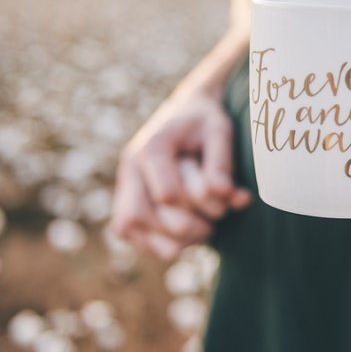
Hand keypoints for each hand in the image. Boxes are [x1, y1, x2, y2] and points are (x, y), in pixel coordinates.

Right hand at [110, 90, 251, 258]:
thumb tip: (224, 193)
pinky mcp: (125, 196)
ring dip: (167, 239)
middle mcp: (131, 163)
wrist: (187, 110)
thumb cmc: (206, 123)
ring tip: (200, 232)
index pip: (167, 195)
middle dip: (185, 226)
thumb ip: (222, 163)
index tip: (226, 197)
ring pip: (128, 225)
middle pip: (142, 214)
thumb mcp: (221, 131)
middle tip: (215, 222)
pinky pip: (125, 230)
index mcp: (153, 145)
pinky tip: (182, 237)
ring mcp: (124, 181)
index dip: (200, 205)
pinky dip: (152, 241)